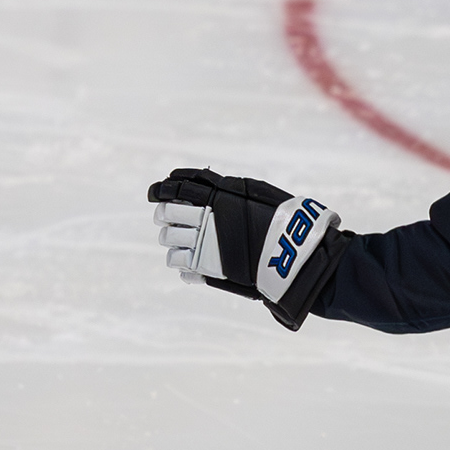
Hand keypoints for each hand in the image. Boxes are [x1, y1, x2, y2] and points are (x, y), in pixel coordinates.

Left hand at [149, 169, 349, 330]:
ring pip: (169, 241)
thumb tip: (207, 179)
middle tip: (168, 218)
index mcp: (213, 197)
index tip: (156, 192)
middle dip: (164, 215)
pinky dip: (183, 265)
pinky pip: (181, 267)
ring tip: (182, 242)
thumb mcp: (255, 191)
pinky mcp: (207, 271)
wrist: (293, 254)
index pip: (174, 187)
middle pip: (166, 214)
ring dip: (172, 240)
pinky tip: (193, 264)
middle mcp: (203, 220)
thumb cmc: (280, 219)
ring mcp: (202, 246)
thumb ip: (226, 186)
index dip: (160, 189)